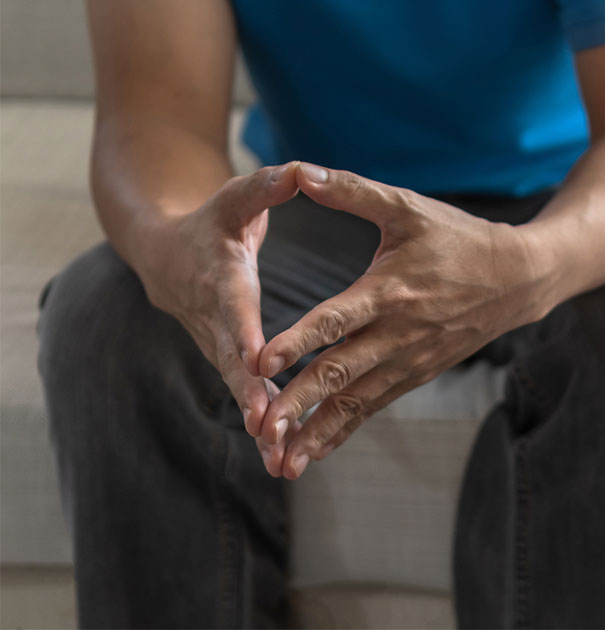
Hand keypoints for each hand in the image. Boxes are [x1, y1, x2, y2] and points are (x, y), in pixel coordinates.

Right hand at [135, 163, 298, 438]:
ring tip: (279, 458)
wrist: (169, 256)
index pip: (233, 308)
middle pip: (233, 362)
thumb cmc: (213, 223)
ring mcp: (221, 347)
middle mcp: (217, 321)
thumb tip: (295, 171)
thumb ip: (264, 188)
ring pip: (240, 389)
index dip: (244, 333)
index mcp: (222, 280)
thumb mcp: (235, 200)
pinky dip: (264, 426)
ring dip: (259, 423)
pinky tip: (284, 458)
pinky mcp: (232, 363)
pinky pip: (249, 397)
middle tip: (267, 426)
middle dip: (250, 395)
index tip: (257, 359)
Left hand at [256, 163, 548, 478]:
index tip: (261, 362)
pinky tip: (314, 450)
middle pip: (341, 373)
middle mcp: (398, 333)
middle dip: (300, 402)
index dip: (299, 341)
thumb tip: (301, 173)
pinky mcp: (417, 374)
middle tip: (263, 426)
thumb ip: (352, 192)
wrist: (518, 278)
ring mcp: (409, 360)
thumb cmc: (458, 238)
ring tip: (283, 461)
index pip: (336, 320)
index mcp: (389, 290)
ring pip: (356, 401)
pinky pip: (375, 407)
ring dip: (319, 430)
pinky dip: (344, 430)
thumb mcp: (408, 207)